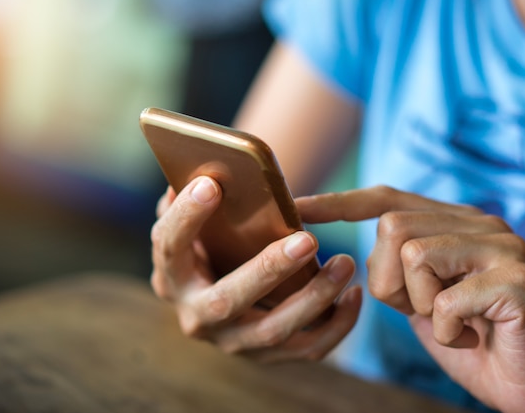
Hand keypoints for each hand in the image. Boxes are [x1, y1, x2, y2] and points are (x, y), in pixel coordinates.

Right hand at [150, 176, 361, 361]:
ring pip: (272, 330)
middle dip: (268, 270)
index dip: (186, 218)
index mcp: (172, 276)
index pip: (169, 247)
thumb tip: (203, 169)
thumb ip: (190, 200)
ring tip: (346, 263)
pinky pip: (307, 349)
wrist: (219, 300)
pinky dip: (336, 325)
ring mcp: (232, 342)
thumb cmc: (211, 248)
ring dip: (314, 299)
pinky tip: (355, 294)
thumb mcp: (194, 225)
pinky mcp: (267, 355)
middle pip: (227, 300)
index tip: (212, 184)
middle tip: (308, 240)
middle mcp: (196, 317)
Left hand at [297, 186, 524, 412]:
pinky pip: (445, 300)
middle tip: (426, 310)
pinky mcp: (518, 281)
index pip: (387, 199)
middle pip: (392, 228)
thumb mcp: (418, 297)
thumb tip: (344, 249)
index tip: (295, 208)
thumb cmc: (468, 339)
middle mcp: (481, 223)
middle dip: (391, 282)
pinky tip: (473, 336)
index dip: (339, 203)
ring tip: (454, 321)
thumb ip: (395, 266)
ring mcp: (503, 247)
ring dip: (421, 306)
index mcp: (455, 222)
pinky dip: (448, 331)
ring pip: (414, 256)